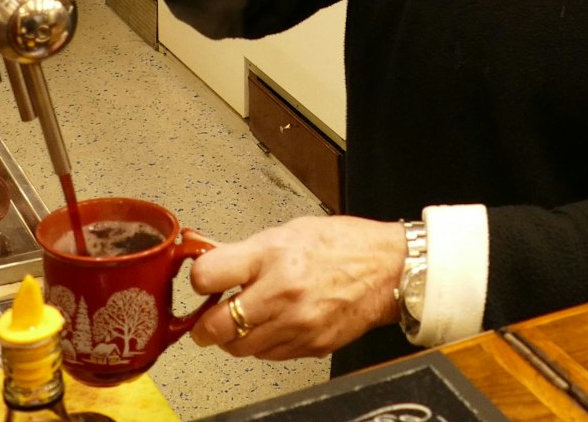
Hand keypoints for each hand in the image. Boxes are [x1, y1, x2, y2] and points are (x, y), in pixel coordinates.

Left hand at [188, 216, 405, 360]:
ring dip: (234, 337)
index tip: (203, 281)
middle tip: (208, 318)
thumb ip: (244, 250)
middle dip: (205, 325)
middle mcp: (283, 293)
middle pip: (216, 327)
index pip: (207, 276)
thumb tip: (206, 254)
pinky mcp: (310, 346)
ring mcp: (297, 325)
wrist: (390, 270)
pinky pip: (269, 355)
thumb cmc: (343, 245)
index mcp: (274, 256)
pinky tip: (272, 324)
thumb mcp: (287, 231)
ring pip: (240, 348)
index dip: (197, 279)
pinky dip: (263, 344)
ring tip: (245, 318)